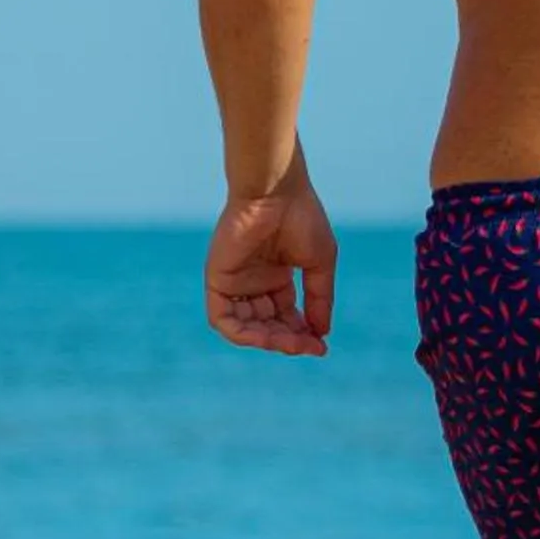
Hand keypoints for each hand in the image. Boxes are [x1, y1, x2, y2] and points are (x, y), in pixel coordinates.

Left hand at [205, 157, 336, 355]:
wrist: (276, 192)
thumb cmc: (302, 218)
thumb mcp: (320, 264)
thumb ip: (320, 299)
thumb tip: (322, 334)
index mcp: (276, 277)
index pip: (286, 317)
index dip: (302, 334)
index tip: (321, 346)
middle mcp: (253, 282)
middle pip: (268, 325)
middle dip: (288, 340)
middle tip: (308, 346)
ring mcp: (234, 282)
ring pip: (246, 328)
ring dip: (268, 340)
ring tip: (290, 343)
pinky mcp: (217, 280)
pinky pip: (223, 319)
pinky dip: (242, 334)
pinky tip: (265, 338)